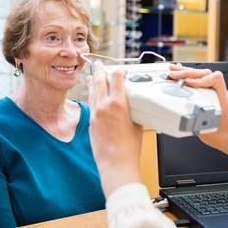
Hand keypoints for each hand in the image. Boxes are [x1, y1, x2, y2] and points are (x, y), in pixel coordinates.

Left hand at [88, 61, 142, 196]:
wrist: (116, 164)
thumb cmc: (130, 148)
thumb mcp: (137, 124)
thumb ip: (132, 111)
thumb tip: (131, 106)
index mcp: (118, 104)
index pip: (116, 79)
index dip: (118, 72)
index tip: (120, 70)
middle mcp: (104, 106)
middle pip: (99, 81)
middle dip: (99, 71)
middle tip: (99, 64)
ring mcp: (95, 114)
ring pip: (92, 92)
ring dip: (93, 82)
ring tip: (92, 75)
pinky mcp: (91, 123)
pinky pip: (90, 104)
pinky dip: (91, 96)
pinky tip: (91, 94)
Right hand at [169, 64, 227, 172]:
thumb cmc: (220, 134)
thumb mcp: (206, 127)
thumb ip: (195, 118)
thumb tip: (181, 109)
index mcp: (222, 97)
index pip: (216, 78)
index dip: (201, 79)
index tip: (188, 83)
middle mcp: (219, 92)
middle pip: (205, 73)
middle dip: (188, 72)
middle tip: (174, 74)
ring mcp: (214, 92)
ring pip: (202, 74)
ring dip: (187, 71)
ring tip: (173, 70)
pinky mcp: (209, 94)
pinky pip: (200, 79)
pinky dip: (189, 76)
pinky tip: (180, 74)